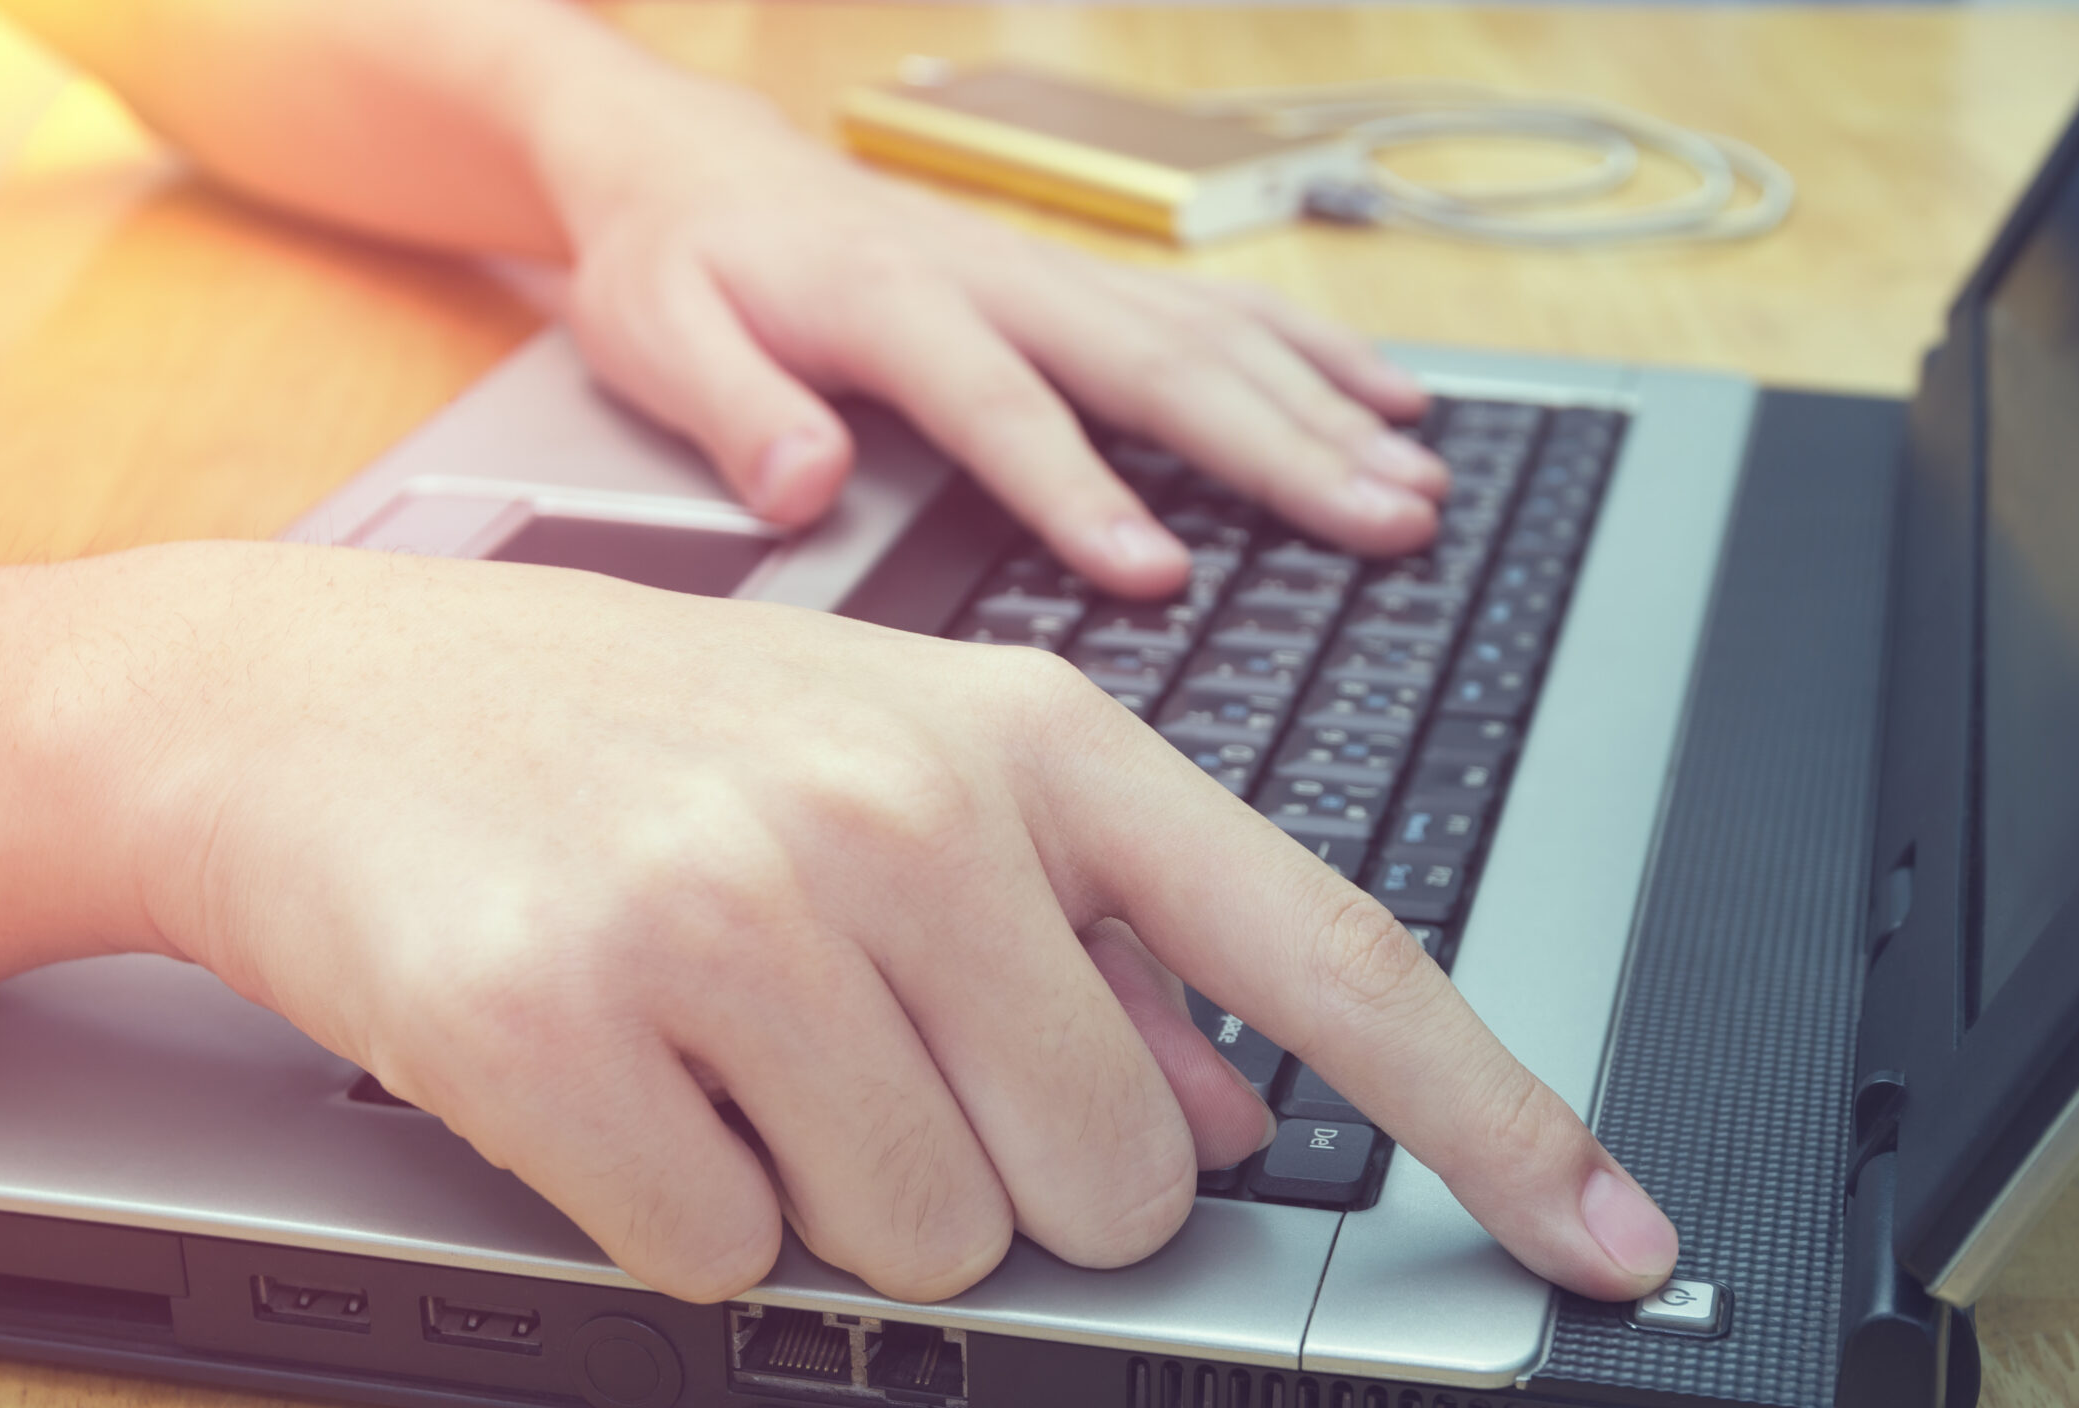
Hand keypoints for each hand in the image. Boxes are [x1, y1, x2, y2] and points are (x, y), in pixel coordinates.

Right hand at [80, 545, 1675, 1303]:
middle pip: (1121, 1187)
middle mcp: (910, 808)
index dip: (1496, 1122)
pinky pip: (729, 1266)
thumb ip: (1098, 945)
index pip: (1329, 957)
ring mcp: (737, 912)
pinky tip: (618, 1076)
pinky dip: (683, 1217)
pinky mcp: (566, 1026)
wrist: (311, 698)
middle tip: (864, 1056)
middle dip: (1011, 1181)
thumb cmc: (637, 733)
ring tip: (727, 1044)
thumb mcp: (900, 768)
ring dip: (840, 1198)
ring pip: (932, 1249)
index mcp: (1035, 734)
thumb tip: (1246, 1116)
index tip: (1615, 1244)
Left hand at [535, 77, 1448, 594]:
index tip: (1159, 572)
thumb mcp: (660, 339)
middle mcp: (1001, 277)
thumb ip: (736, 413)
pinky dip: (1313, 354)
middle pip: (1159, 367)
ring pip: (1214, 337)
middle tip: (1381, 524)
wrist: (698, 163)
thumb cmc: (681, 266)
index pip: (1002, 407)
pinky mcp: (1084, 281)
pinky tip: (1391, 396)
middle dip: (1281, 452)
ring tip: (1418, 485)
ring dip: (1324, 412)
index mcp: (894, 301)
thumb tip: (803, 483)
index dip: (1081, 492)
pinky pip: (1219, 310)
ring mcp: (1056, 274)